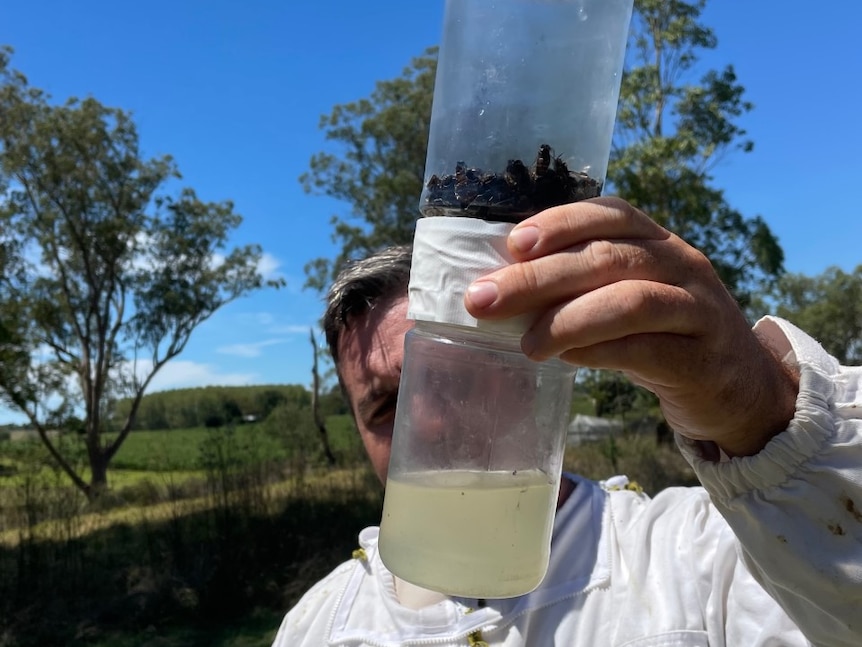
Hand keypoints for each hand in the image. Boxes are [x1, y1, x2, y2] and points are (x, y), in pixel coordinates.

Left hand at [464, 197, 798, 456]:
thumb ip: (584, 284)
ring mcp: (698, 310)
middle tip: (483, 300)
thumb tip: (502, 287)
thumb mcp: (630, 296)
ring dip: (566, 319)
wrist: (740, 389)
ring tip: (526, 344)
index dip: (561, 222)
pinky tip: (565, 359)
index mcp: (659, 241)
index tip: (512, 244)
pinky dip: (598, 352)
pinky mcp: (702, 359)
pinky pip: (645, 349)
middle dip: (538, 277)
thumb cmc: (663, 336)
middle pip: (607, 257)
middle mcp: (682, 264)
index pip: (613, 213)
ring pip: (629, 301)